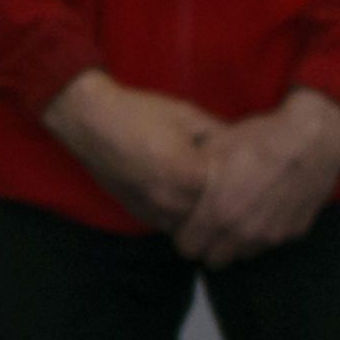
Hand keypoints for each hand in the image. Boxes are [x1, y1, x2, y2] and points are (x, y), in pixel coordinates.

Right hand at [44, 70, 226, 233]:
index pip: (230, 191)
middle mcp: (172, 200)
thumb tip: (244, 147)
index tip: (248, 173)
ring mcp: (153, 211)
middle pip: (213, 214)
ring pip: (192, 226)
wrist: (90, 120)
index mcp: (189, 175)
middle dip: (224, 202)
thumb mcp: (187, 115)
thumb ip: (219, 134)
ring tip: (211, 198)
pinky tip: (187, 200)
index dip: (241, 181)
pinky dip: (181, 216)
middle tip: (236, 190)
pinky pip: (170, 224)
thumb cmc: (140, 112)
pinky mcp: (138, 214)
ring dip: (202, 215)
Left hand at [180, 89, 339, 266]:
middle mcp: (243, 232)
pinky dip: (261, 233)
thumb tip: (175, 188)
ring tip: (236, 215)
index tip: (187, 221)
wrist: (309, 138)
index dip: (183, 234)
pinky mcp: (294, 232)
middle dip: (206, 244)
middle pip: (213, 259)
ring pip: (242, 255)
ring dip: (234, 242)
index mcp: (217, 213)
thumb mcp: (212, 150)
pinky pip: (269, 243)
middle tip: (207, 223)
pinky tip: (262, 209)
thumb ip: (190, 178)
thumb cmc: (257, 139)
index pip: (187, 247)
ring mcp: (271, 236)